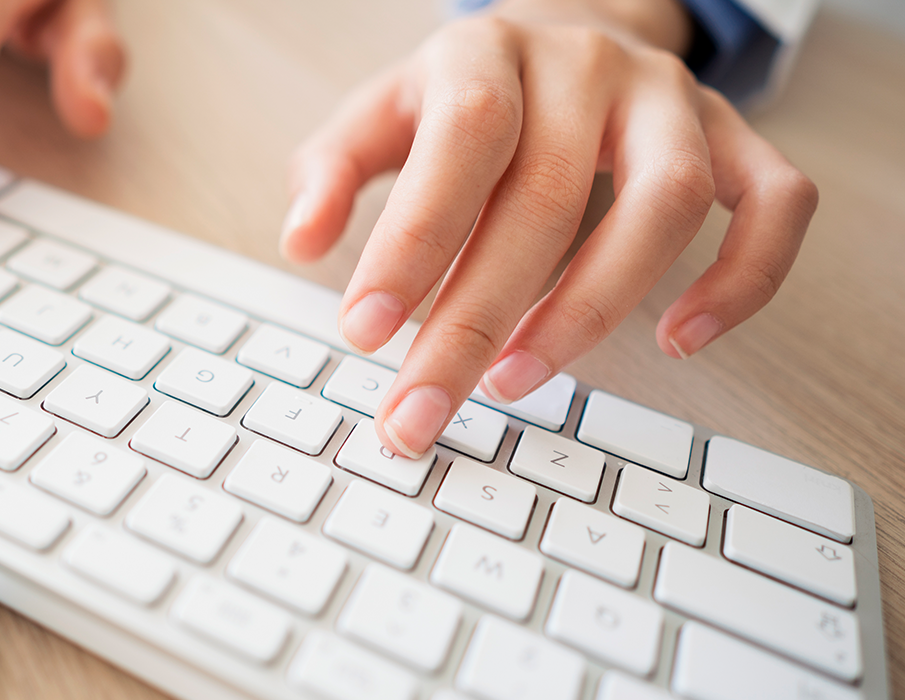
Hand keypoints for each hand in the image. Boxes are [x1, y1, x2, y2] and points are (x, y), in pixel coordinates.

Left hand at [280, 0, 816, 457]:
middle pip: (544, 198)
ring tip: (516, 382)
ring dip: (594, 307)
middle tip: (422, 409)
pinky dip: (744, 279)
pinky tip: (680, 341)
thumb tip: (300, 241)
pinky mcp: (733, 136)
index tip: (364, 334)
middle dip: (474, 322)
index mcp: (486, 53)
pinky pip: (774, 203)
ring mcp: (670, 99)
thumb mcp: (379, 115)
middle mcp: (586, 66)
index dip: (412, 242)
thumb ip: (333, 170)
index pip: (458, 144)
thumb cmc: (461, 97)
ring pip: (665, 201)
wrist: (562, 31)